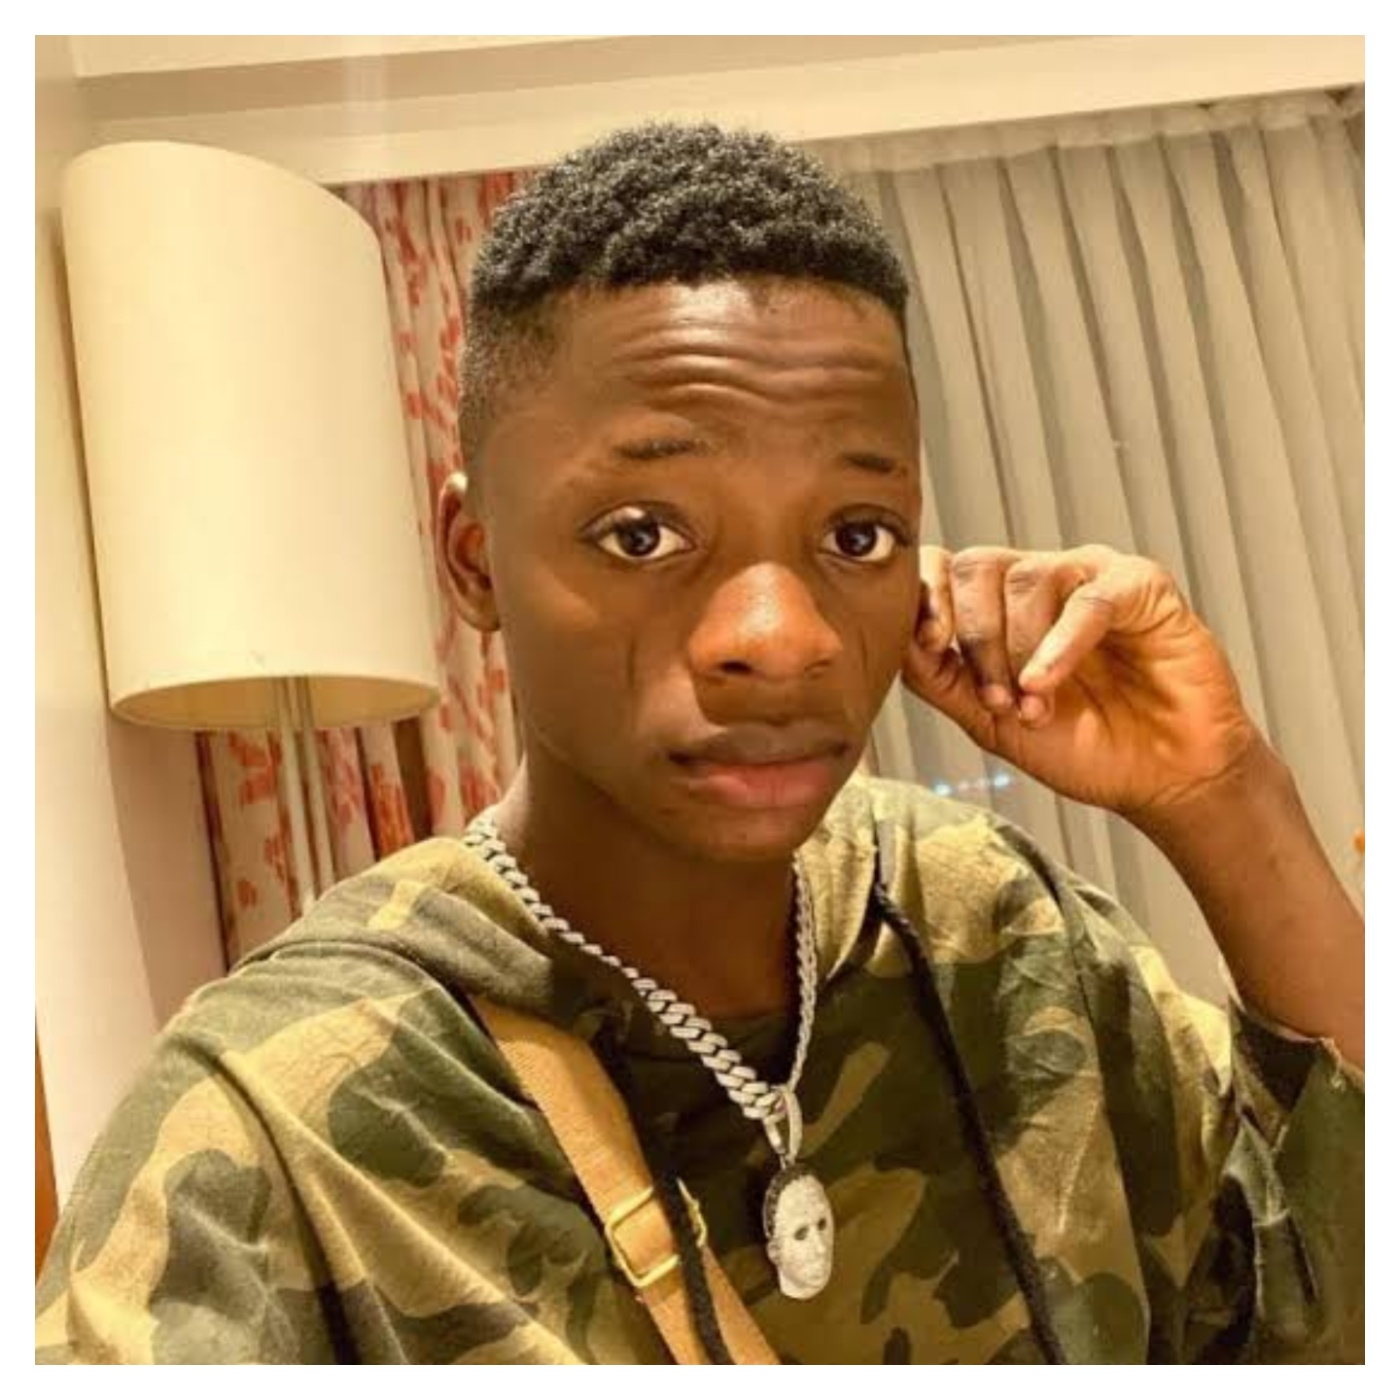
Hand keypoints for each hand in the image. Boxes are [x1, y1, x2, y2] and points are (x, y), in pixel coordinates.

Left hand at [901, 544, 1262, 820]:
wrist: (1160, 778)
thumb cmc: (1080, 746)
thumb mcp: (988, 719)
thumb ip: (938, 678)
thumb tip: (891, 638)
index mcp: (998, 604)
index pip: (942, 567)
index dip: (925, 596)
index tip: (926, 644)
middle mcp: (1040, 580)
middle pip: (976, 567)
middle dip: (974, 637)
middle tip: (994, 698)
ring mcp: (1089, 577)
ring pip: (1026, 580)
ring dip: (1018, 649)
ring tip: (1032, 704)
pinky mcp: (1141, 586)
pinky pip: (1088, 598)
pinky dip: (1059, 643)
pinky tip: (1046, 682)